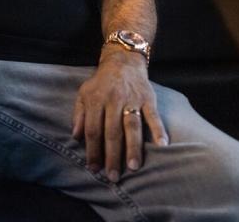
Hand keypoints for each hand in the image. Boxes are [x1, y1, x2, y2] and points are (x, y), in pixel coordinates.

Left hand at [71, 48, 167, 181]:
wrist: (122, 61)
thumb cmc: (100, 83)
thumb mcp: (83, 94)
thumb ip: (79, 115)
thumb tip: (76, 137)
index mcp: (95, 100)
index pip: (92, 129)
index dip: (92, 150)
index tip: (94, 168)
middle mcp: (113, 100)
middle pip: (112, 132)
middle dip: (112, 156)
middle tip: (112, 176)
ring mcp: (132, 99)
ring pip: (132, 126)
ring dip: (133, 148)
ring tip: (134, 167)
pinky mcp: (148, 98)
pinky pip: (153, 116)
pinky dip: (158, 130)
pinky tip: (162, 146)